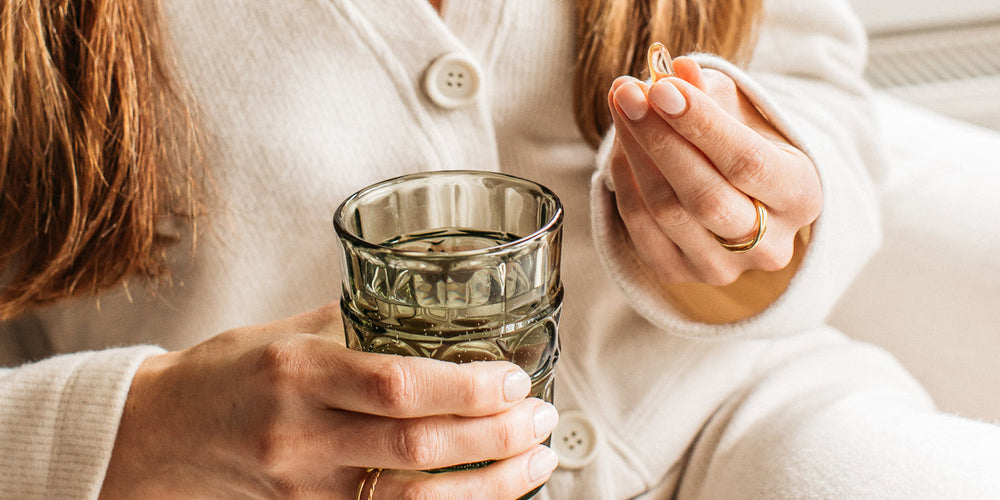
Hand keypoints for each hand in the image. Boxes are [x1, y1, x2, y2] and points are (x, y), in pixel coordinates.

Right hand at [99, 304, 557, 498]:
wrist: (155, 434)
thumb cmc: (225, 374)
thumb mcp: (285, 332)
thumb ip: (357, 323)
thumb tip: (432, 306)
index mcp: (299, 370)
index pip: (396, 383)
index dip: (467, 386)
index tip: (514, 378)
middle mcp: (301, 433)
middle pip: (416, 446)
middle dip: (495, 437)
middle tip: (541, 417)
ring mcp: (304, 486)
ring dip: (488, 485)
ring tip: (535, 461)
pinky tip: (485, 492)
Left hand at [607, 58, 821, 286]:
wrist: (740, 196)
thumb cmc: (744, 142)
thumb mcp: (741, 111)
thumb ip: (712, 92)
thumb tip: (678, 71)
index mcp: (802, 197)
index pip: (747, 163)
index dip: (700, 125)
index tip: (661, 87)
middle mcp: (769, 245)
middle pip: (705, 197)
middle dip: (660, 139)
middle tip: (628, 93)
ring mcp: (724, 268)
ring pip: (668, 213)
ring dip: (635, 155)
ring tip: (622, 107)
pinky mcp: (681, 276)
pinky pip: (642, 232)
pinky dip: (625, 185)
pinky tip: (621, 149)